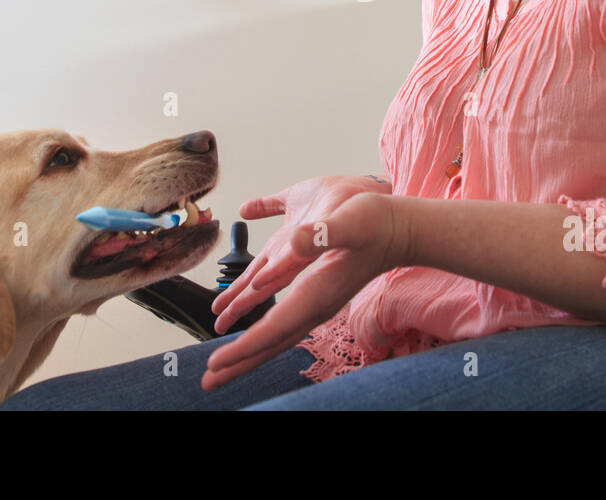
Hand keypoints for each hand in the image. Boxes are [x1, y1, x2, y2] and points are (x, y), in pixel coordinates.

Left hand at [200, 191, 409, 391]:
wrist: (398, 230)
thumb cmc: (376, 223)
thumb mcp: (351, 221)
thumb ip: (324, 232)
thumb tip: (294, 239)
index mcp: (317, 294)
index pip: (274, 329)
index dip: (244, 347)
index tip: (216, 362)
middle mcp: (315, 307)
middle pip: (270, 344)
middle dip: (238, 364)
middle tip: (206, 384)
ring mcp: (315, 305)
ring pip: (274, 338)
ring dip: (246, 354)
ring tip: (219, 370)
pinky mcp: (315, 297)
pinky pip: (281, 324)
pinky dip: (260, 336)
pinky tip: (248, 340)